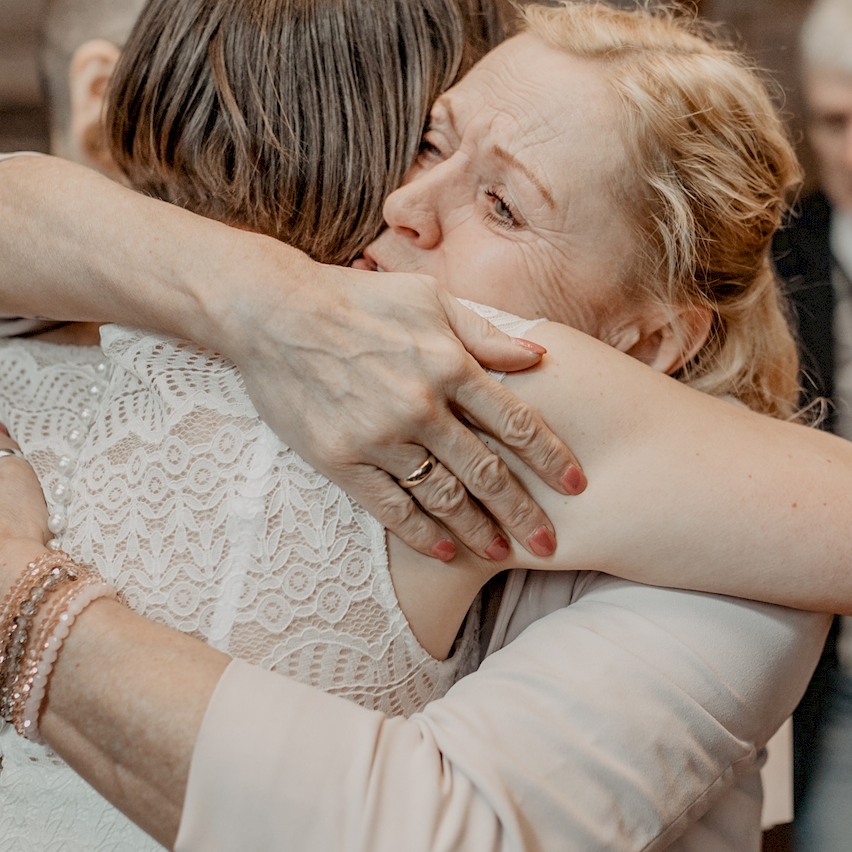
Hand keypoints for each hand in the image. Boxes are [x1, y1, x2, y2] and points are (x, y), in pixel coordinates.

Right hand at [225, 264, 584, 561]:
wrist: (273, 312)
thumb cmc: (357, 298)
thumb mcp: (428, 299)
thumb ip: (486, 333)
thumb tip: (539, 357)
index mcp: (448, 364)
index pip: (517, 422)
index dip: (552, 458)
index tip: (578, 485)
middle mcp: (421, 405)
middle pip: (487, 471)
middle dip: (524, 511)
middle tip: (550, 543)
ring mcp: (380, 437)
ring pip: (443, 497)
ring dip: (478, 531)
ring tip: (503, 553)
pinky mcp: (341, 460)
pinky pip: (391, 508)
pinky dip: (422, 534)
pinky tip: (446, 553)